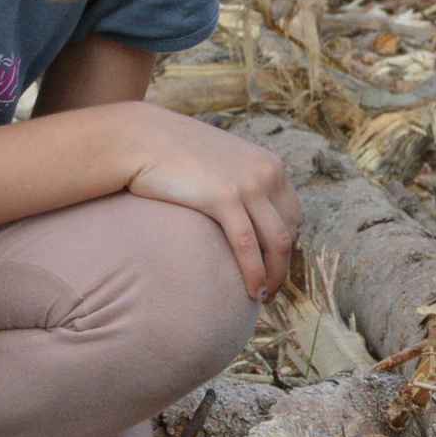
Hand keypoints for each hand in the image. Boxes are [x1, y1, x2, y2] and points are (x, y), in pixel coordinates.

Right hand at [101, 104, 301, 299]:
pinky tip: (252, 291)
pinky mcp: (224, 198)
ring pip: (277, 242)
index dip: (287, 245)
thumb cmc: (174, 154)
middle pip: (290, 230)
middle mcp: (267, 173)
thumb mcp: (221, 163)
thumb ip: (238, 183)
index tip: (273, 266)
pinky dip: (255, 273)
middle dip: (283, 265)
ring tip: (263, 297)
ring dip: (274, 276)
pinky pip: (248, 245)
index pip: (294, 214)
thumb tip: (241, 213)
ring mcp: (248, 184)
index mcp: (269, 165)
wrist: (141, 138)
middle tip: (270, 289)